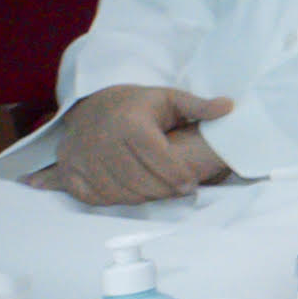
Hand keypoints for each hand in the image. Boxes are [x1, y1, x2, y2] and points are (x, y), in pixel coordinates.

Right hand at [49, 84, 235, 209]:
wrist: (91, 106)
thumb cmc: (138, 105)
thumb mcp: (168, 99)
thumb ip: (198, 105)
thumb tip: (229, 107)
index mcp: (129, 122)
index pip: (156, 156)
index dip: (176, 175)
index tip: (192, 184)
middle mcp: (101, 139)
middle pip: (138, 180)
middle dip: (163, 190)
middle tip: (178, 191)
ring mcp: (81, 157)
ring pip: (117, 192)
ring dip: (143, 197)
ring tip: (159, 192)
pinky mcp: (69, 170)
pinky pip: (94, 197)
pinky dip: (115, 199)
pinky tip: (132, 192)